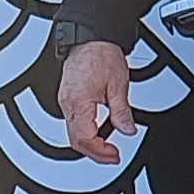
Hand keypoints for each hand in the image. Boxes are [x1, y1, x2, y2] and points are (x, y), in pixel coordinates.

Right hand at [57, 38, 139, 163]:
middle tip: (113, 155)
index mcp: (79, 102)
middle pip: (76, 140)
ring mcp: (65, 101)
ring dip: (89, 144)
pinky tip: (98, 132)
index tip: (114, 155)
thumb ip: (122, 112)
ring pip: (72, 133)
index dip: (100, 152)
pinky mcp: (67, 98)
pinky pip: (72, 122)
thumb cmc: (101, 55)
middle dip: (95, 153)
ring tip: (107, 147)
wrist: (90, 37)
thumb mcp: (119, 85)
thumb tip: (128, 130)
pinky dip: (85, 132)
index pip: (85, 139)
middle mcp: (68, 104)